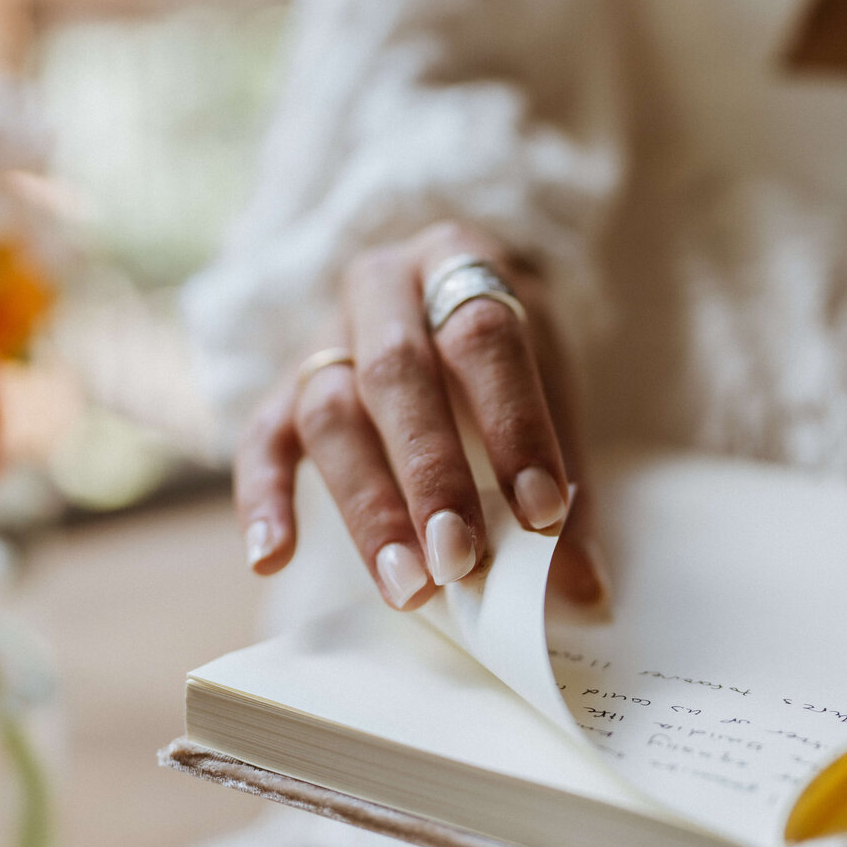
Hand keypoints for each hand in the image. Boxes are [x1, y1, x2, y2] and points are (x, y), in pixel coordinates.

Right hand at [234, 222, 606, 610]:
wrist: (446, 295)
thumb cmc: (505, 355)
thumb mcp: (550, 388)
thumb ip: (565, 485)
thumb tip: (585, 588)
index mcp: (460, 259)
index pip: (484, 336)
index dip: (514, 425)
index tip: (543, 514)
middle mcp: (384, 286)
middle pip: (395, 372)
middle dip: (430, 473)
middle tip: (459, 560)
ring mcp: (326, 332)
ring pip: (328, 410)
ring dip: (366, 504)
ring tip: (405, 584)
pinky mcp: (284, 383)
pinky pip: (262, 437)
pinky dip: (263, 498)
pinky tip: (272, 559)